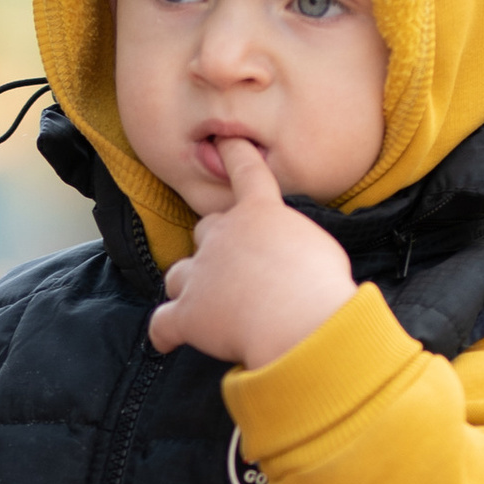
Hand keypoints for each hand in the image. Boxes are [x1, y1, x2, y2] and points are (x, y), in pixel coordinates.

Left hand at [147, 137, 354, 370]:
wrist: (300, 322)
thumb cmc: (321, 286)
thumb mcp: (318, 249)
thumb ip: (292, 244)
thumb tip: (287, 263)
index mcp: (261, 213)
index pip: (246, 172)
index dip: (233, 155)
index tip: (224, 142)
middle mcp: (223, 235)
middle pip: (205, 229)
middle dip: (214, 245)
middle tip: (236, 269)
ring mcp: (201, 273)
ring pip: (178, 273)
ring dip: (188, 286)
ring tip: (204, 305)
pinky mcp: (187, 313)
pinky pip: (162, 323)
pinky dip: (164, 332)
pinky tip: (167, 341)